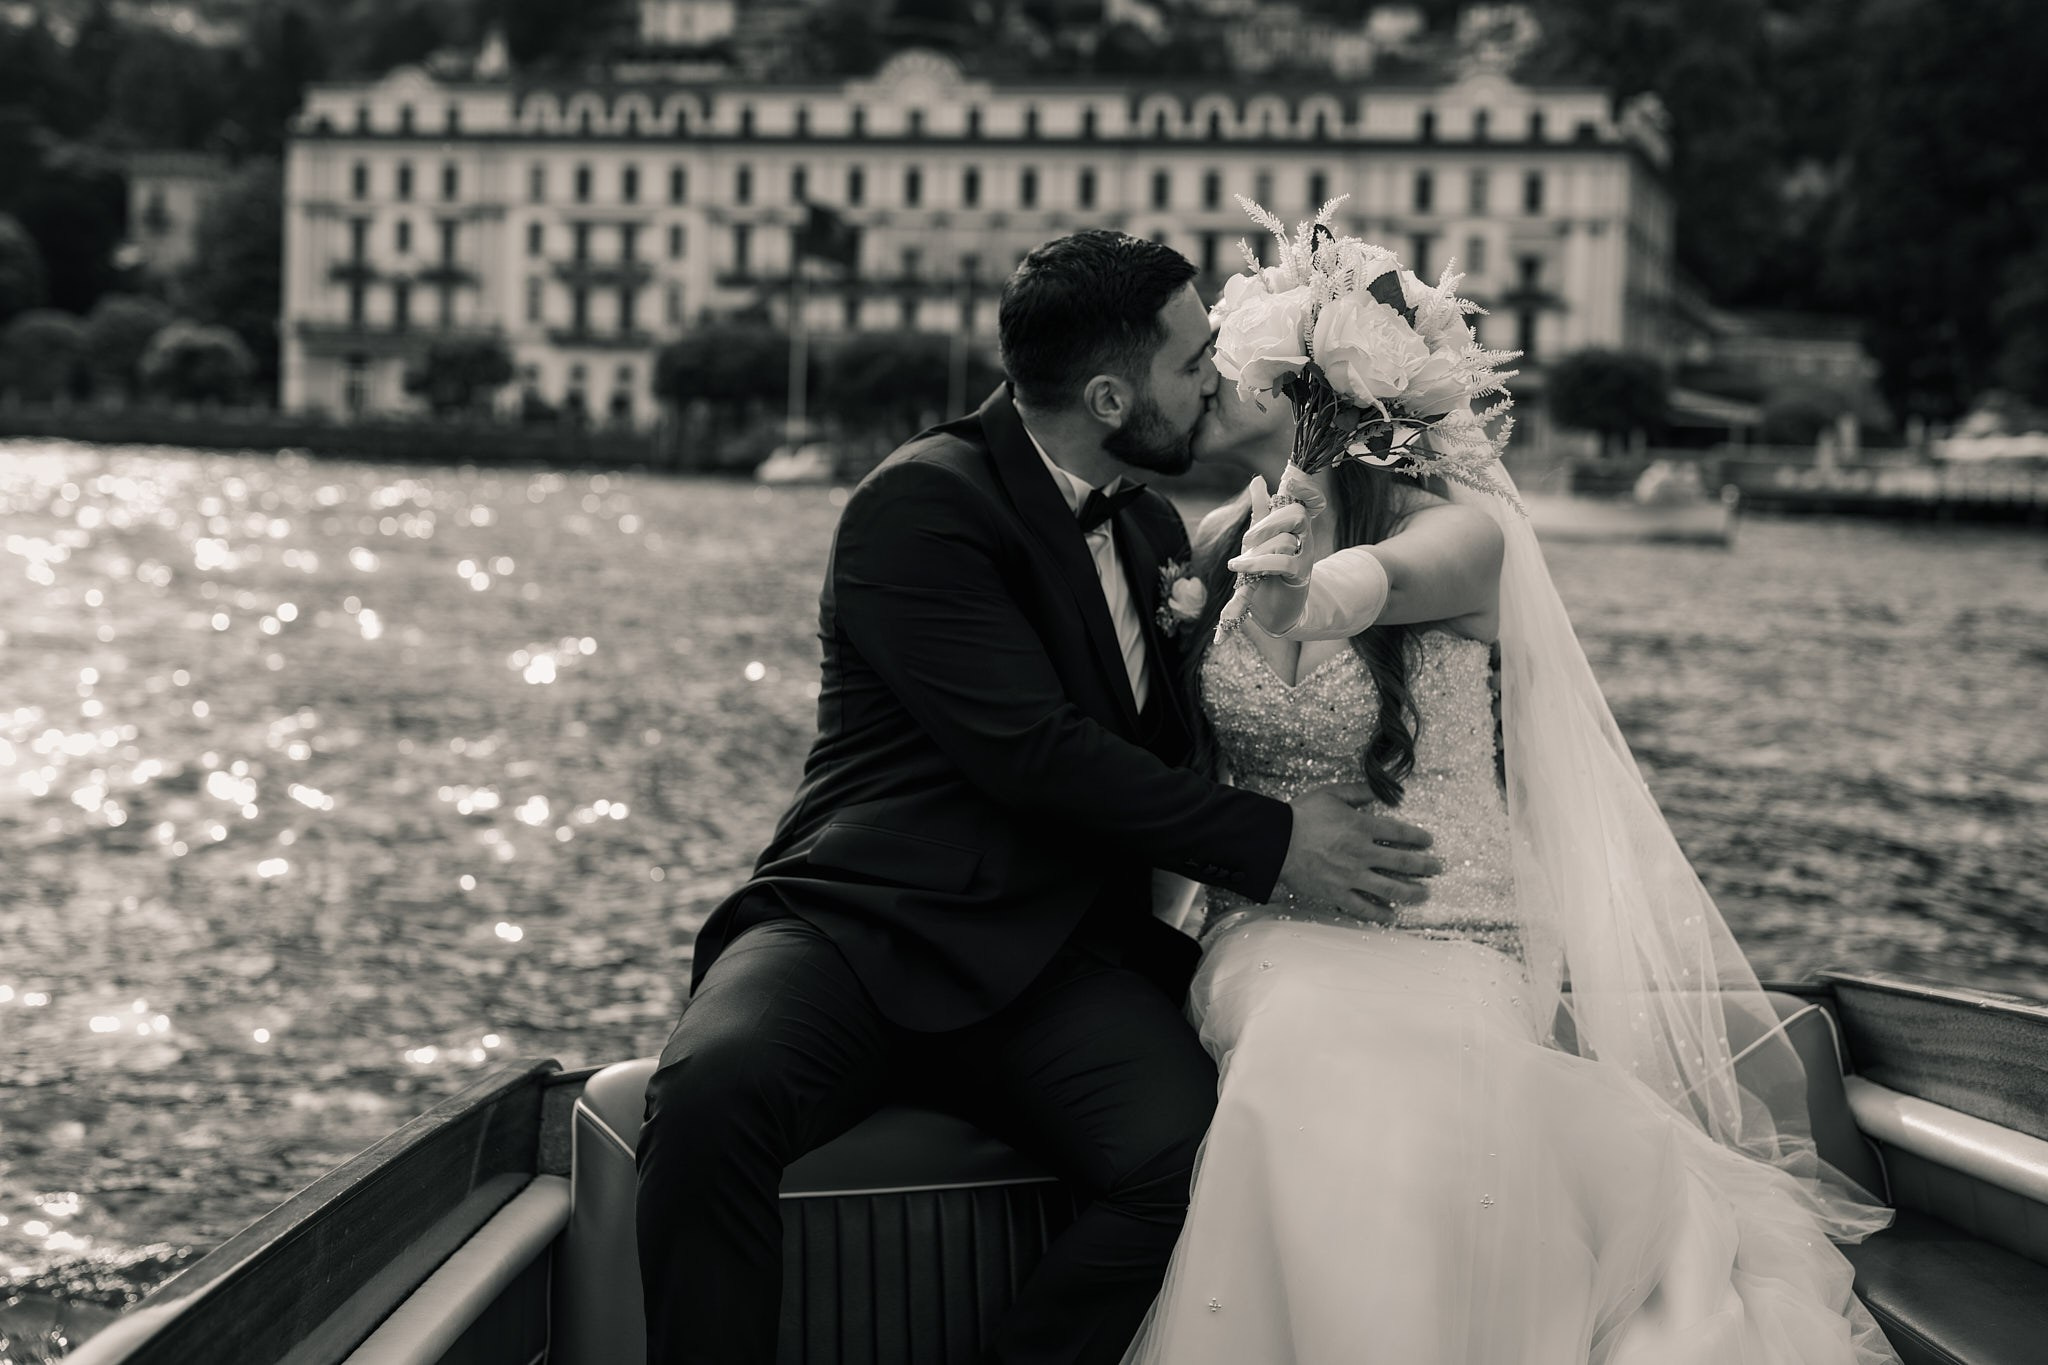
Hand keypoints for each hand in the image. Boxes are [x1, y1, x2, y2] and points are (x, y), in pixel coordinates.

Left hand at [1226, 469, 1328, 632]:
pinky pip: (1283, 562)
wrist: (1271, 610)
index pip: (1311, 501)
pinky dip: (1259, 563)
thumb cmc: (1265, 570)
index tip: (1291, 483)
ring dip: (1257, 552)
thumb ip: (1261, 509)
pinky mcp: (1300, 575)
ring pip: (1286, 540)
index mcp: (1295, 525)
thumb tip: (1258, 479)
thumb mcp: (1260, 538)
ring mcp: (1305, 556)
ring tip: (1238, 564)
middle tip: (1247, 540)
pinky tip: (1241, 567)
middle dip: (1270, 522)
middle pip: (1297, 515)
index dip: (1307, 489)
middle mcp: (1304, 537)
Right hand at [1280, 782, 1441, 921]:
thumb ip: (1358, 792)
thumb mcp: (1330, 794)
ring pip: (1391, 888)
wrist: (1275, 842)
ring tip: (1424, 894)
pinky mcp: (1338, 893)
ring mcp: (1352, 876)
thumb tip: (1379, 791)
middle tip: (1438, 868)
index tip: (1428, 841)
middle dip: (1425, 866)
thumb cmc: (1300, 816)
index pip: (1400, 833)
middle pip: (1403, 862)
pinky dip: (1380, 913)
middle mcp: (1362, 853)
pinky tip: (1392, 915)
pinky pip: (1364, 907)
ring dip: (1412, 892)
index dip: (1418, 837)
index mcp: (1362, 827)